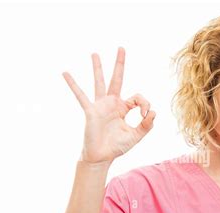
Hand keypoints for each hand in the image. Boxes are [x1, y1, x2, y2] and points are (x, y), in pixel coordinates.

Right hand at [63, 47, 155, 163]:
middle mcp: (111, 103)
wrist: (102, 157)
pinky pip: (81, 96)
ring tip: (95, 53)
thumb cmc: (117, 146)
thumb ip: (146, 125)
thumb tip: (154, 111)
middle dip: (119, 64)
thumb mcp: (136, 136)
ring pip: (99, 82)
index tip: (145, 115)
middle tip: (121, 48)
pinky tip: (65, 73)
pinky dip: (73, 85)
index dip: (144, 104)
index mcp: (123, 108)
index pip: (137, 97)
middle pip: (117, 79)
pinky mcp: (91, 111)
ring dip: (98, 68)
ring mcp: (100, 106)